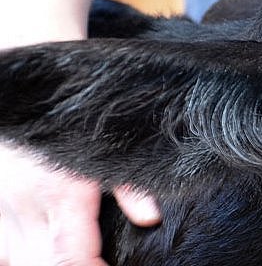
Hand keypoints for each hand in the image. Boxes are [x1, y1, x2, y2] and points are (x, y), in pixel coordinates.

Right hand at [0, 144, 159, 265]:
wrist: (21, 106)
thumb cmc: (65, 129)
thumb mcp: (106, 151)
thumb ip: (130, 186)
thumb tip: (150, 219)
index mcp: (62, 198)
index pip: (71, 259)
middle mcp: (26, 210)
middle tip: (98, 263)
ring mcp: (3, 214)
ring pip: (16, 262)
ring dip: (43, 265)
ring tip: (71, 258)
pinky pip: (0, 253)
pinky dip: (16, 258)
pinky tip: (37, 254)